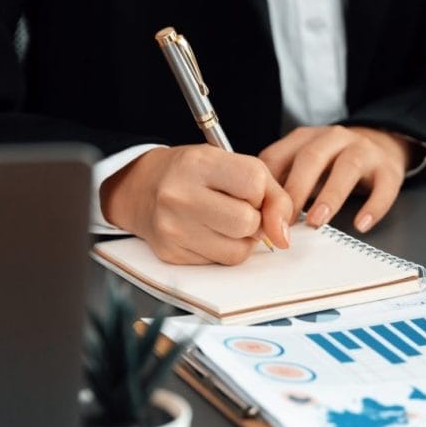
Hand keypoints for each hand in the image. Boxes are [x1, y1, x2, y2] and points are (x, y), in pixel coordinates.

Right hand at [101, 145, 292, 264]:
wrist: (141, 188)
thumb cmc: (195, 174)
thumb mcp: (233, 164)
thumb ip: (272, 193)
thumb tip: (284, 236)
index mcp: (198, 163)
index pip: (255, 184)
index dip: (262, 192)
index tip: (251, 191)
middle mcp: (180, 195)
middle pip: (248, 222)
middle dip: (254, 219)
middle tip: (239, 208)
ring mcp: (172, 228)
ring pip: (239, 250)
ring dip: (243, 239)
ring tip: (225, 221)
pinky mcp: (171, 254)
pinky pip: (221, 263)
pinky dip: (224, 250)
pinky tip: (209, 232)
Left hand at [258, 125, 410, 232]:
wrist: (381, 142)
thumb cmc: (332, 162)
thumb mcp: (302, 163)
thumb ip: (280, 182)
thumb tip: (255, 216)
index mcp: (304, 138)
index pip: (278, 157)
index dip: (266, 187)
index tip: (259, 216)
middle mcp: (333, 139)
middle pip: (311, 158)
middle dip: (296, 190)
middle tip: (285, 221)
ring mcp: (363, 151)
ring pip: (347, 168)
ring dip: (330, 196)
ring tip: (317, 221)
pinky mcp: (388, 168)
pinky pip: (384, 187)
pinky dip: (373, 206)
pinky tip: (361, 224)